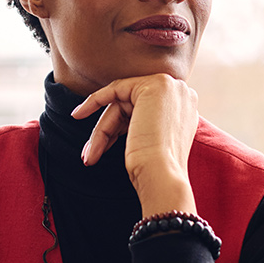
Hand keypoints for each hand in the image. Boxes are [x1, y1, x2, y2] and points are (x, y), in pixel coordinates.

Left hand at [71, 73, 198, 216]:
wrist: (163, 176)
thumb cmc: (156, 170)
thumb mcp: (152, 141)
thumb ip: (143, 124)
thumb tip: (118, 124)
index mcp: (184, 108)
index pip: (143, 110)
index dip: (119, 124)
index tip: (98, 142)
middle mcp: (181, 93)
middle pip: (129, 106)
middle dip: (107, 130)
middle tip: (89, 155)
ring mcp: (170, 87)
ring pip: (120, 103)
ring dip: (102, 130)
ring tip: (90, 155)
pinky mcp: (153, 86)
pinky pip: (115, 89)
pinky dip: (94, 102)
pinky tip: (79, 114)